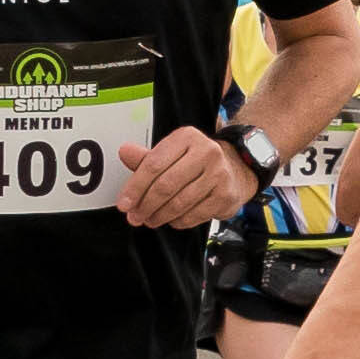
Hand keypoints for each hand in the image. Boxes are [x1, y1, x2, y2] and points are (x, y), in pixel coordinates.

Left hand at [116, 126, 253, 229]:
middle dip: (146, 205)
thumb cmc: (196, 162)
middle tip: (134, 216)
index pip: (154, 164)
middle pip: (166, 185)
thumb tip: (124, 152)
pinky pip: (195, 214)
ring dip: (160, 216)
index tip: (124, 203)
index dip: (135, 187)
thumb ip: (146, 157)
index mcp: (187, 137)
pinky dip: (179, 221)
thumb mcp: (172, 153)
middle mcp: (207, 152)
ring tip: (149, 220)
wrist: (235, 170)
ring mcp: (219, 175)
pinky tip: (171, 220)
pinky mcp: (226, 195)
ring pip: (180, 202)